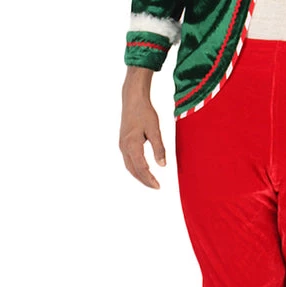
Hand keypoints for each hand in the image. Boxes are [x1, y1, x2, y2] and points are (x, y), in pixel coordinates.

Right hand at [119, 69, 166, 188]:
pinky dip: (135, 168)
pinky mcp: (123, 142)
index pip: (141, 167)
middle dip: (144, 180)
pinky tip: (143, 169)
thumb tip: (163, 165)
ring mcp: (122, 145)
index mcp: (132, 145)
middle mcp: (124, 147)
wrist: (132, 100)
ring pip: (129, 166)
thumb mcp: (155, 129)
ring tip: (150, 181)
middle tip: (156, 187)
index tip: (158, 186)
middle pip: (133, 170)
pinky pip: (128, 160)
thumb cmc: (144, 112)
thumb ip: (159, 148)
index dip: (149, 178)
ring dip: (139, 175)